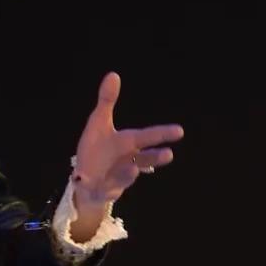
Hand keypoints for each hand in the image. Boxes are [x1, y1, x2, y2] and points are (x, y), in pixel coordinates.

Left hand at [68, 72, 183, 240]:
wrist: (86, 179)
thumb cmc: (97, 149)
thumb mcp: (99, 123)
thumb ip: (107, 101)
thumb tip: (113, 74)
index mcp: (127, 144)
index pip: (147, 137)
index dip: (162, 134)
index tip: (180, 131)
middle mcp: (127, 161)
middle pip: (144, 160)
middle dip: (155, 157)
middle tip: (169, 154)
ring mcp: (117, 178)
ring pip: (126, 177)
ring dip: (128, 173)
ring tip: (132, 168)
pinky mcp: (104, 191)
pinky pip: (103, 191)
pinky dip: (103, 189)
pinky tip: (98, 183)